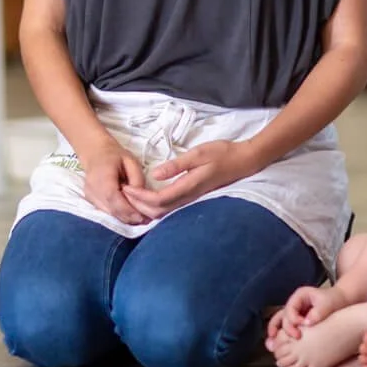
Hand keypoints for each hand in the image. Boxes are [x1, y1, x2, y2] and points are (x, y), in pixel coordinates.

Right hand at [78, 136, 148, 224]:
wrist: (95, 152)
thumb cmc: (115, 155)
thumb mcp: (131, 161)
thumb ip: (137, 179)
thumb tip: (141, 198)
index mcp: (102, 176)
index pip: (113, 197)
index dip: (127, 209)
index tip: (142, 217)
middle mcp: (92, 188)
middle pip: (111, 209)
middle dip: (129, 217)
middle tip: (146, 220)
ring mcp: (89, 196)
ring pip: (109, 213)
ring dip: (125, 217)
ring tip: (140, 218)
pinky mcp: (90, 200)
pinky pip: (106, 211)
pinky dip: (118, 214)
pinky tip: (129, 212)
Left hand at [120, 140, 257, 219]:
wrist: (244, 161)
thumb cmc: (222, 154)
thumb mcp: (198, 153)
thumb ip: (177, 165)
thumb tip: (155, 175)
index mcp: (189, 187)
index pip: (158, 200)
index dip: (140, 197)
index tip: (126, 187)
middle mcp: (189, 197)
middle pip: (158, 212)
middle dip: (138, 205)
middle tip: (122, 192)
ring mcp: (192, 200)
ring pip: (164, 213)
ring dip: (145, 207)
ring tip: (131, 195)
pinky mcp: (193, 198)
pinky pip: (170, 208)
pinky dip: (155, 206)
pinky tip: (147, 197)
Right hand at [265, 285, 353, 342]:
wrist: (341, 302)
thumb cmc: (335, 301)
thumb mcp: (328, 303)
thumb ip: (318, 311)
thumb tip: (308, 323)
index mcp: (299, 296)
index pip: (290, 308)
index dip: (294, 319)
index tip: (304, 326)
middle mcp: (294, 304)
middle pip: (283, 316)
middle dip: (286, 328)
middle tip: (296, 337)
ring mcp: (295, 313)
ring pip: (280, 323)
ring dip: (276, 335)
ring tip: (273, 347)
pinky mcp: (298, 323)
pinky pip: (286, 330)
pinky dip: (281, 339)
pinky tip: (279, 348)